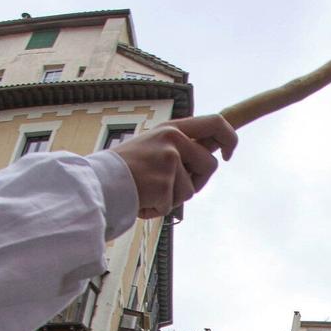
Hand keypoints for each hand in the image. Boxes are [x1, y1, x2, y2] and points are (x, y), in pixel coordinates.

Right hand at [114, 116, 237, 219]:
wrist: (100, 181)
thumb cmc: (129, 167)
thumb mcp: (155, 144)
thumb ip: (182, 146)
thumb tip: (215, 150)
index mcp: (173, 128)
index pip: (216, 122)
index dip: (230, 138)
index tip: (228, 154)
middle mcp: (173, 140)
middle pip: (210, 165)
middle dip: (199, 181)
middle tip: (172, 185)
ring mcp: (169, 161)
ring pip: (192, 190)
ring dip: (174, 197)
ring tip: (149, 189)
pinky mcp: (164, 183)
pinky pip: (174, 205)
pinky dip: (159, 208)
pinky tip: (143, 198)